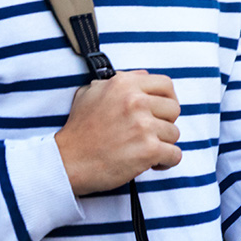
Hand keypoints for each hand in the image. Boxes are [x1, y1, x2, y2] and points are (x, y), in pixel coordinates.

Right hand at [55, 70, 180, 195]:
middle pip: (174, 109)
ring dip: (162, 143)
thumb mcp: (90, 94)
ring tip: (143, 149)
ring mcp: (143, 126)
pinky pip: (175, 154)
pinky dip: (167, 161)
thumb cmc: (78, 130)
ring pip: (174, 133)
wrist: (65, 163)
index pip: (166, 84)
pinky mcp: (149, 150)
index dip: (166, 99)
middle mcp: (136, 101)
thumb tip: (142, 76)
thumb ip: (118, 81)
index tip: (160, 111)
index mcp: (124, 84)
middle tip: (149, 133)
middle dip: (164, 123)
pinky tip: (153, 163)